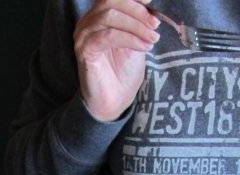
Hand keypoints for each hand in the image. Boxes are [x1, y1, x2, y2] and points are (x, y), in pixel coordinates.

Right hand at [74, 0, 159, 121]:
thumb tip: (154, 7)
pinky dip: (130, 39)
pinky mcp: (84, 50)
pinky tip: (143, 47)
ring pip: (110, 16)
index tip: (153, 3)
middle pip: (111, 0)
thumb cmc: (124, 72)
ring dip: (136, 26)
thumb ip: (141, 22)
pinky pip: (108, 36)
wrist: (114, 100)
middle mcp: (88, 22)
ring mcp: (84, 35)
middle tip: (156, 23)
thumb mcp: (137, 40)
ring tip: (153, 37)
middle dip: (138, 10)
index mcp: (100, 15)